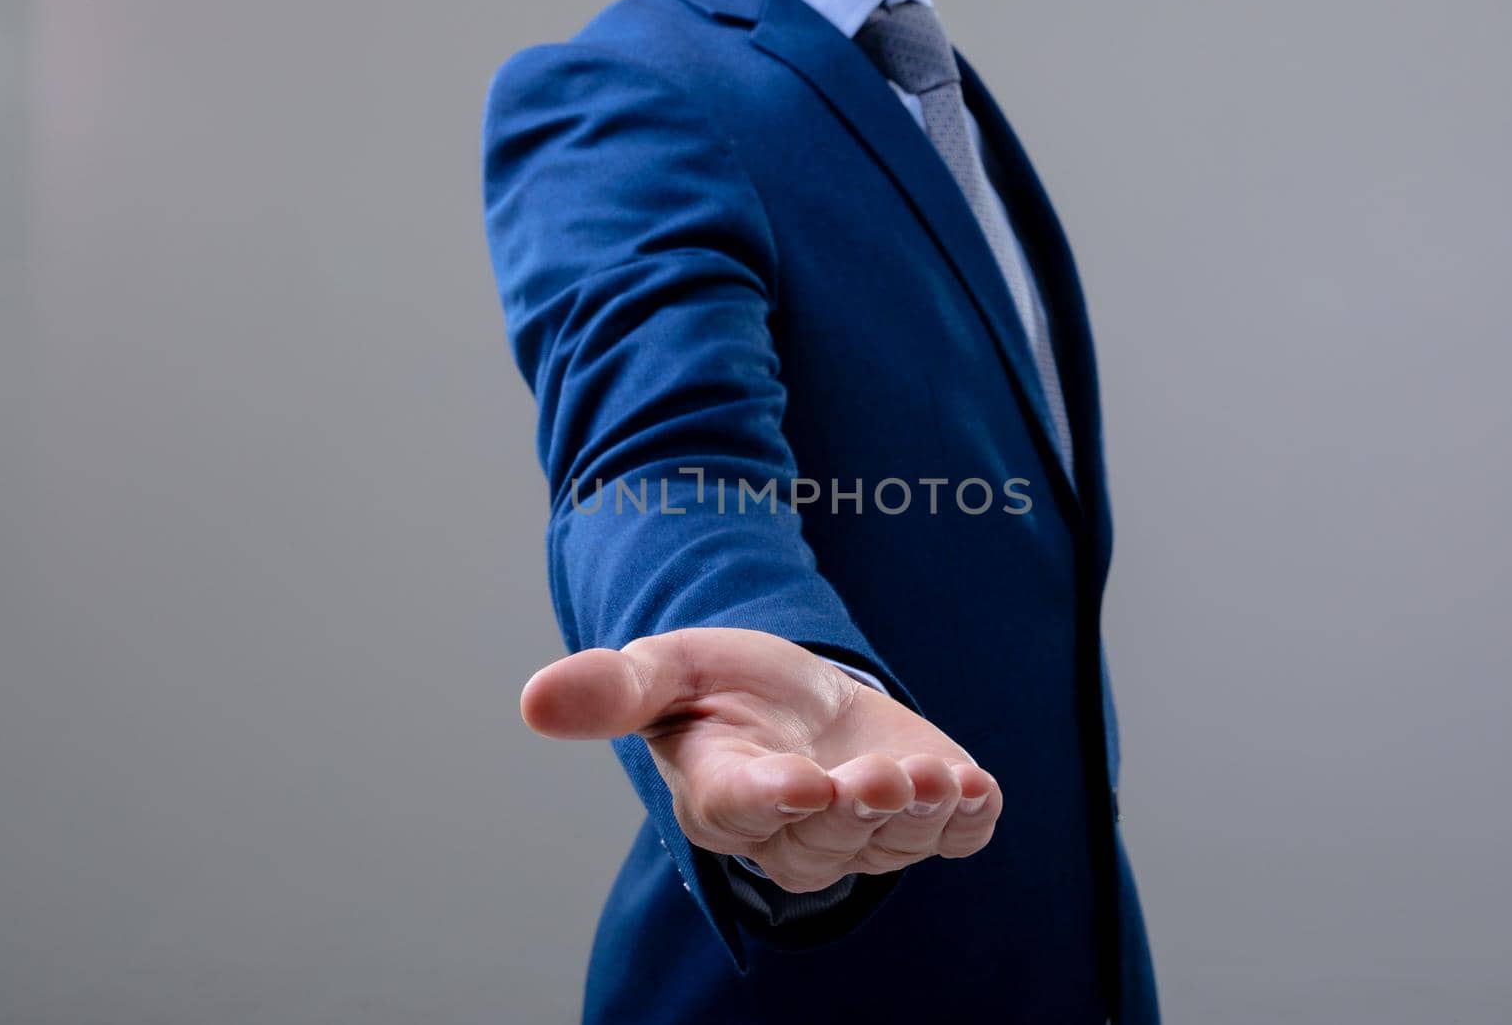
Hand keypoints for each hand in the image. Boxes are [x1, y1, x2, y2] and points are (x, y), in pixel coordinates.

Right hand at [521, 627, 1001, 892]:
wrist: (798, 697)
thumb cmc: (723, 685)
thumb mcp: (668, 667)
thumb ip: (613, 688)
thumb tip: (533, 700)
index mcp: (721, 793)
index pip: (742, 808)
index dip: (772, 799)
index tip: (800, 781)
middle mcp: (789, 830)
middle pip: (825, 835)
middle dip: (858, 807)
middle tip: (884, 775)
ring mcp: (858, 832)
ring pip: (890, 843)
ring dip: (921, 815)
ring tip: (941, 778)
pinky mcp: (918, 819)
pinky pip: (946, 841)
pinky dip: (966, 823)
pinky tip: (979, 793)